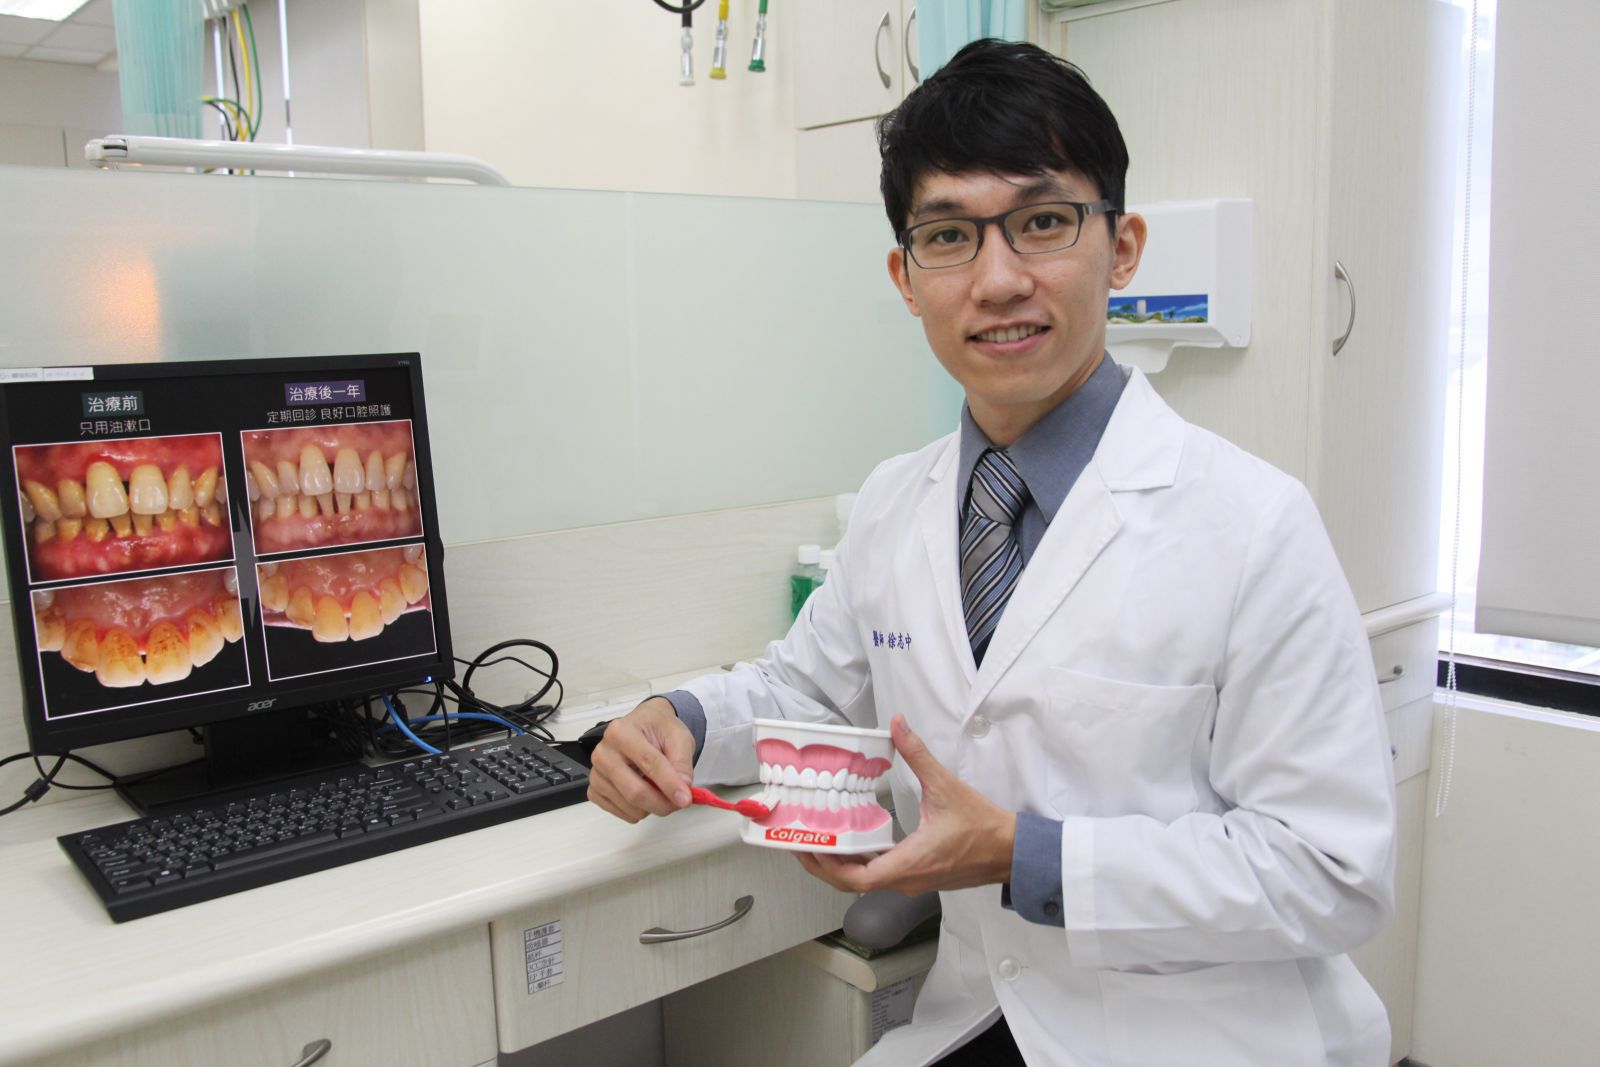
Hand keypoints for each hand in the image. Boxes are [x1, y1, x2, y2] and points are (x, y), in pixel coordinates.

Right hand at [586, 697, 695, 822]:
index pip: (648, 763)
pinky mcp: (595, 790)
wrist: (644, 728)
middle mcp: (603, 753)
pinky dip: (640, 811)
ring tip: (662, 790)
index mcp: (621, 732)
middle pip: (634, 791)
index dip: (670, 784)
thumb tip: (683, 789)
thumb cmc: (657, 729)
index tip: (686, 798)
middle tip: (680, 802)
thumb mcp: (679, 737)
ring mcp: (597, 773)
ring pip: (630, 806)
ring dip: (654, 807)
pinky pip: (621, 813)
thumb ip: (682, 763)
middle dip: (662, 803)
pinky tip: (646, 793)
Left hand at [795, 714, 1015, 895]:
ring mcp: (913, 881)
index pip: (857, 878)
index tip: (808, 847)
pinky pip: (882, 875)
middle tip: (801, 842)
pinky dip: (862, 862)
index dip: (828, 866)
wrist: (1011, 851)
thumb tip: (898, 724)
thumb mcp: (945, 786)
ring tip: (820, 838)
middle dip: (825, 865)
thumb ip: (917, 754)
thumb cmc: (982, 826)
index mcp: (909, 863)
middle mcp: (907, 879)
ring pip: (867, 880)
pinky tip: (854, 841)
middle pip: (854, 882)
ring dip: (842, 864)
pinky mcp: (920, 877)